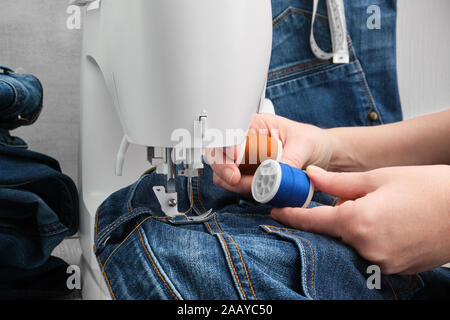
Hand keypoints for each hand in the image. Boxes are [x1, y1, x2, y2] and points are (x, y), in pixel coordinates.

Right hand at [207, 113, 334, 194]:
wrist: (322, 157)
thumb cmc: (312, 142)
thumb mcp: (304, 145)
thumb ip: (289, 160)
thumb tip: (274, 174)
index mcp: (254, 125)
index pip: (228, 132)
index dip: (227, 145)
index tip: (236, 156)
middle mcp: (245, 142)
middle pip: (217, 154)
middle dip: (223, 168)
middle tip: (236, 179)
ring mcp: (245, 161)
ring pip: (223, 174)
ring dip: (235, 183)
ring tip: (257, 186)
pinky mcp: (249, 178)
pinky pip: (236, 187)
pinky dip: (244, 191)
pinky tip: (260, 190)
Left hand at [272, 165, 449, 274]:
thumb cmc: (427, 188)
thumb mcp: (378, 178)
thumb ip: (338, 182)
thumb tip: (311, 176)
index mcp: (358, 222)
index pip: (312, 221)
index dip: (291, 216)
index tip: (276, 211)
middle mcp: (366, 248)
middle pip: (330, 235)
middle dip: (324, 220)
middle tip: (329, 205)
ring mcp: (381, 262)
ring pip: (349, 244)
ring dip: (347, 229)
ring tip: (367, 210)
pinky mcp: (395, 269)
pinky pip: (368, 253)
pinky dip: (365, 239)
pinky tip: (379, 224)